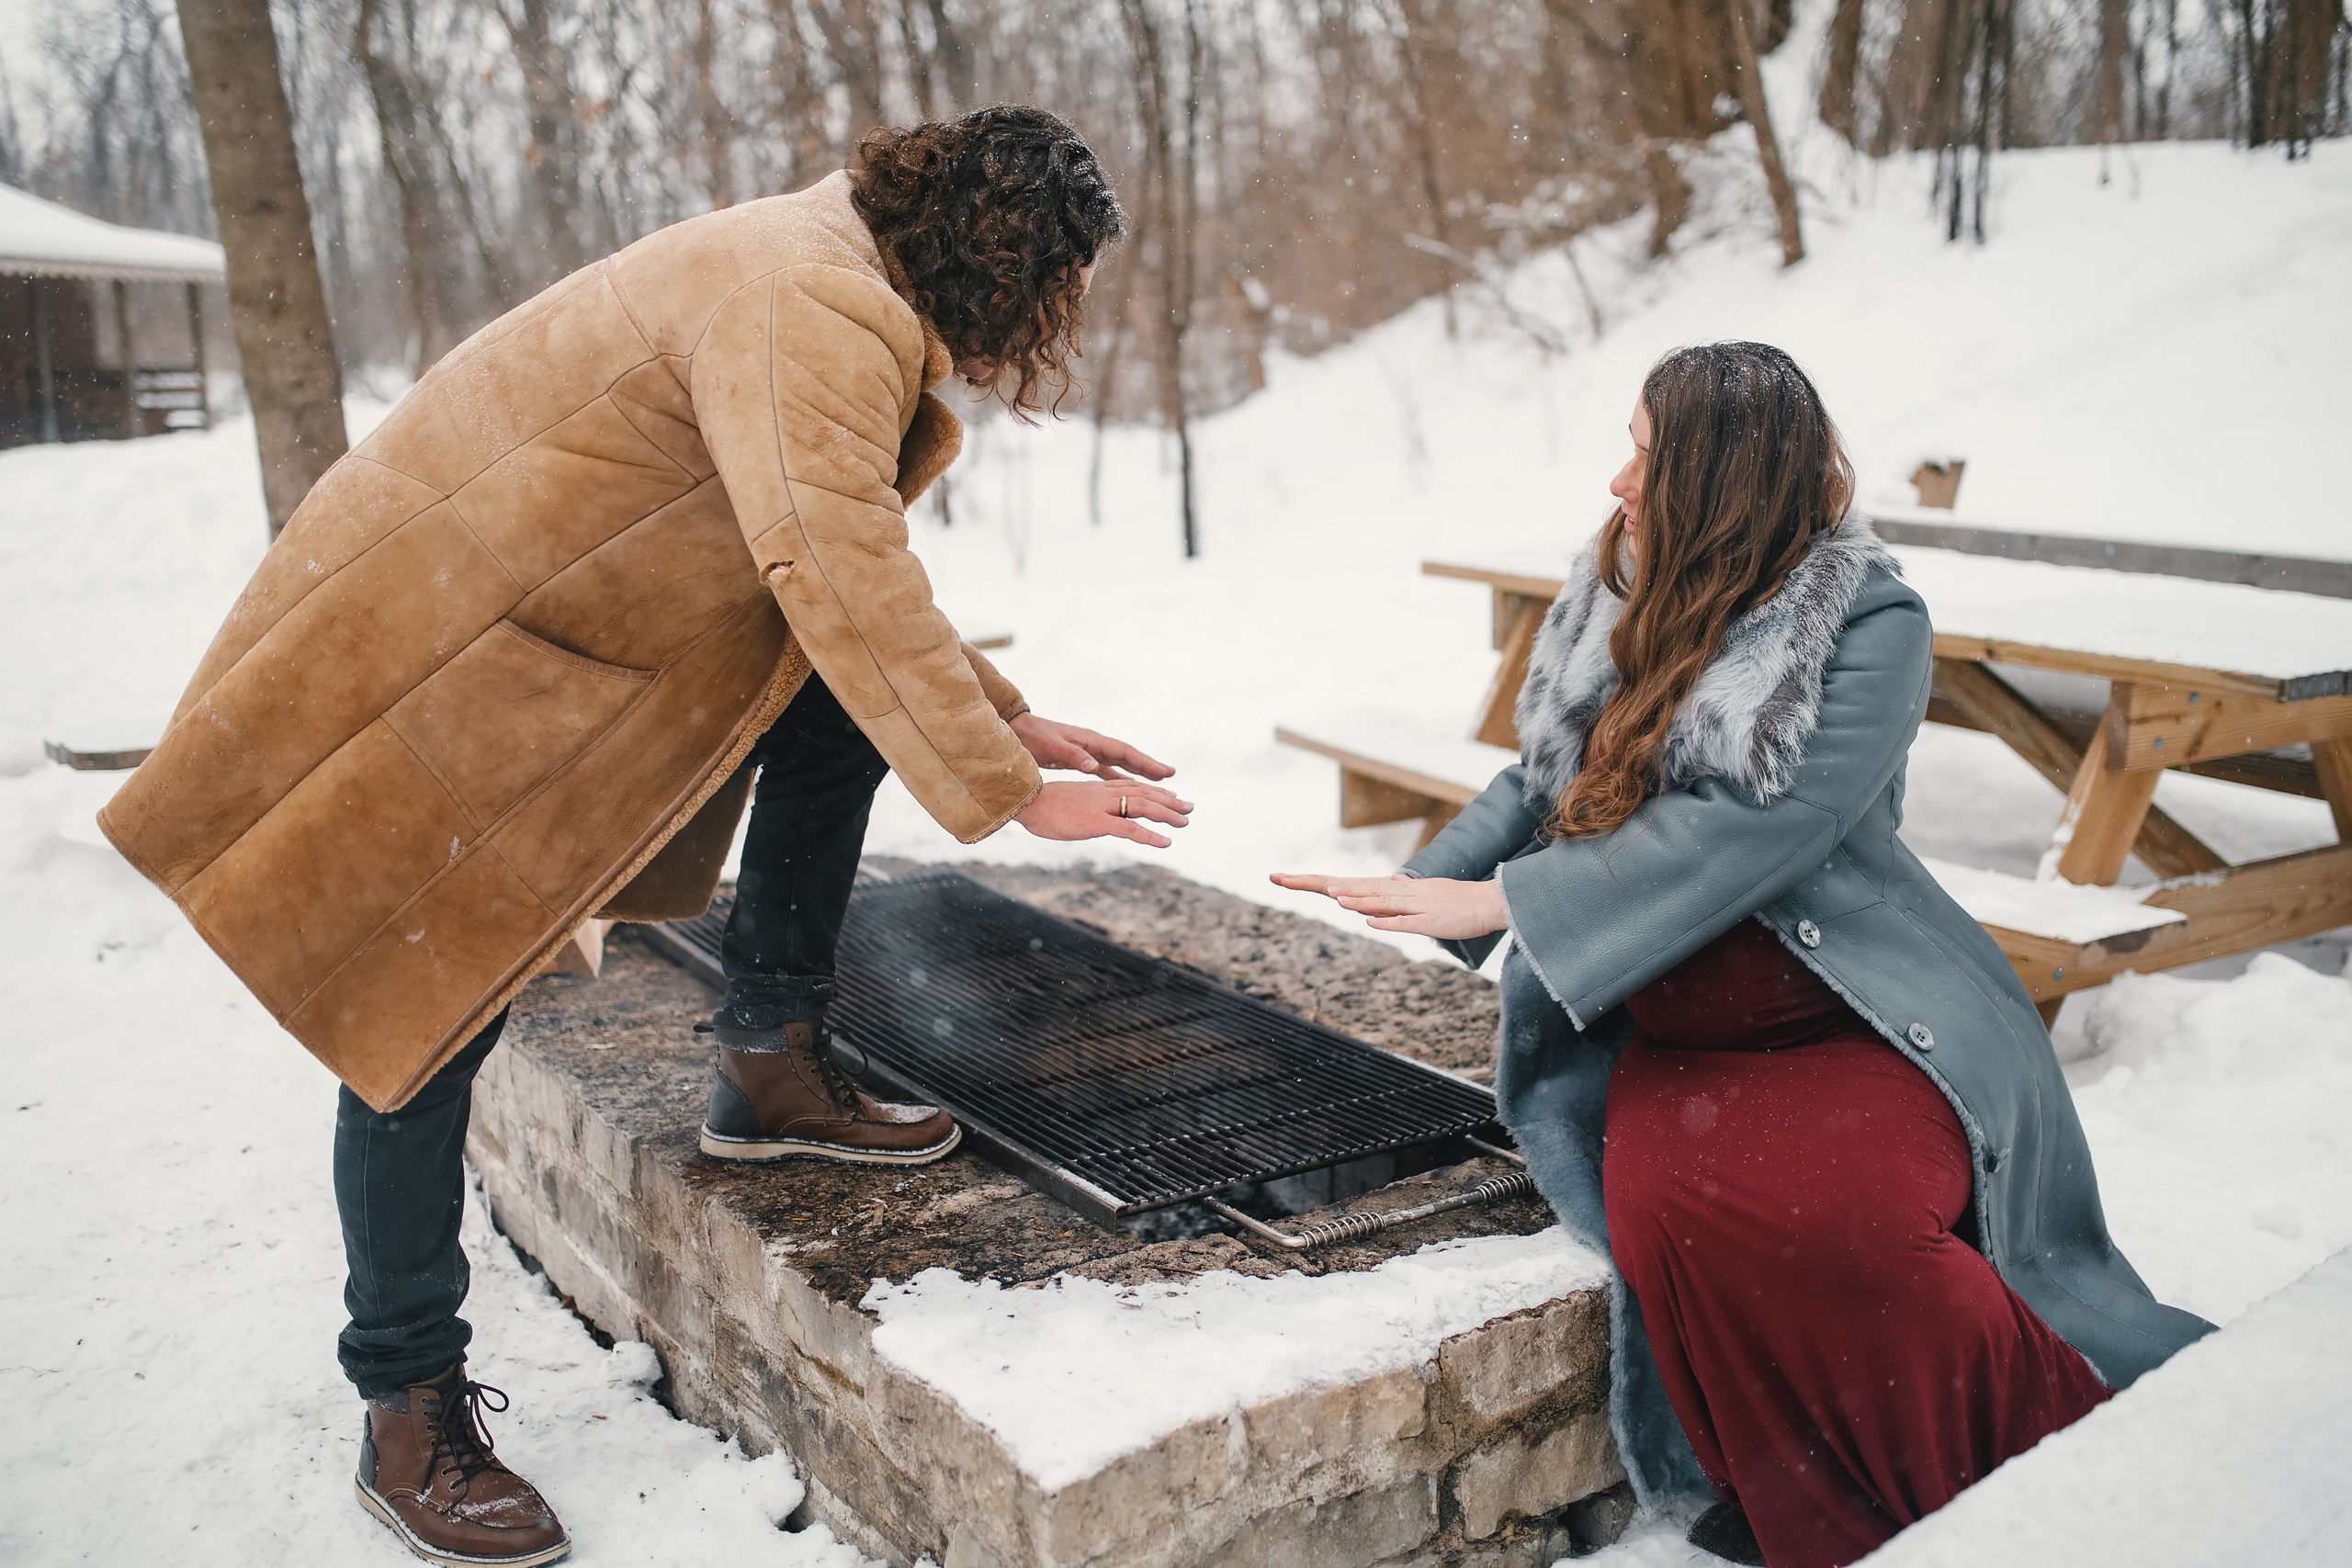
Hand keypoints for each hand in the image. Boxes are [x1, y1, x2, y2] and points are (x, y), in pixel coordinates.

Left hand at [1009, 713, 1174, 780]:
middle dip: (1149, 767)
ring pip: (1120, 764)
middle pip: (1128, 757)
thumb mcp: (1053, 748)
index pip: (1125, 752)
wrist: (1019, 730)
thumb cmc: (1035, 738)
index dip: (1146, 763)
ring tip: (1157, 784)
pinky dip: (1119, 779)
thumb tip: (1093, 766)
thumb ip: (1073, 756)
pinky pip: (1106, 771)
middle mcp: (1095, 745)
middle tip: (1171, 777)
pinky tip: (1127, 789)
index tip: (1165, 772)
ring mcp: (1089, 751)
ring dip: (1138, 774)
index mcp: (1091, 740)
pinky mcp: (1081, 759)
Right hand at [1016, 778, 1193, 848]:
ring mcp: (1103, 807)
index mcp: (1097, 789)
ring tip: (1185, 822)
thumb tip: (1085, 817)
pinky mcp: (1098, 822)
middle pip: (1144, 794)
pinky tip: (1165, 843)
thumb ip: (1082, 807)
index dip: (1154, 792)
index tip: (1170, 796)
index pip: (1133, 787)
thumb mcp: (1066, 803)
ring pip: (1144, 807)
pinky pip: (1130, 829)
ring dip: (1167, 815)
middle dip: (1169, 801)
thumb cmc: (1038, 804)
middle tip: (1189, 807)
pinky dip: (1150, 836)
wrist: (1025, 801)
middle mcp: (1105, 794)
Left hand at [1270, 872, 1508, 939]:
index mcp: (1395, 889)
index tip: (1290, 879)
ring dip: (1355, 899)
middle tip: (1286, 878)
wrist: (1488, 902)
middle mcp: (1400, 893)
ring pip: (1379, 901)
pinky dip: (1386, 919)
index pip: (1353, 885)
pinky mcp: (1429, 920)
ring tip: (1330, 896)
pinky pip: (1404, 921)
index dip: (1320, 882)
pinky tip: (1367, 918)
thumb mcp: (1421, 898)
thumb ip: (1399, 897)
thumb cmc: (1455, 904)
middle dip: (1321, 884)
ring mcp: (1415, 905)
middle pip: (1356, 888)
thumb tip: (1384, 888)